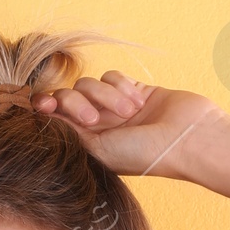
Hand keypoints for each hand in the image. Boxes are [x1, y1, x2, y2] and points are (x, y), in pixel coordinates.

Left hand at [32, 74, 219, 178]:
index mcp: (87, 143)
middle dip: (77, 102)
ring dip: (106, 95)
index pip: (56, 118)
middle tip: (94, 118)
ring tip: (128, 111)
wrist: (188, 139)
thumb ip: (70, 132)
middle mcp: (99, 124)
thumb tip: (41, 116)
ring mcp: (115, 106)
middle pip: (68, 96)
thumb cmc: (145, 154)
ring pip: (90, 83)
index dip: (46, 108)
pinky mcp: (133, 89)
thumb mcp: (100, 150)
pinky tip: (136, 100)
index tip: (44, 105)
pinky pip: (112, 75)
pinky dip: (120, 85)